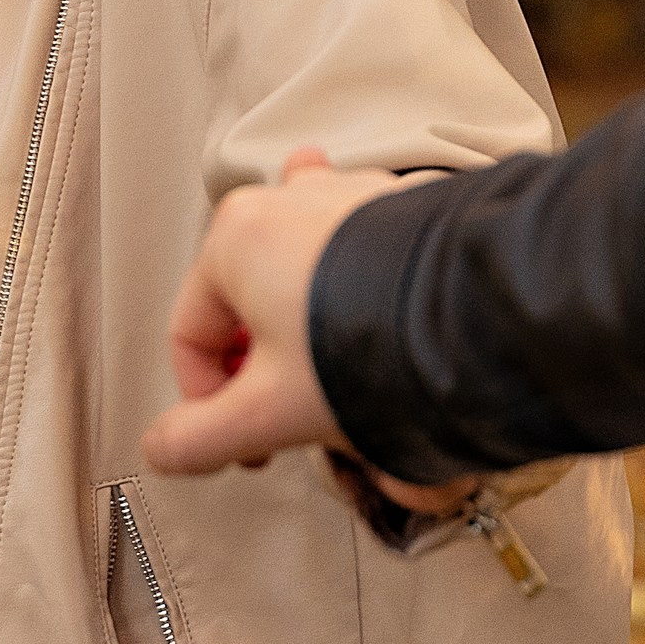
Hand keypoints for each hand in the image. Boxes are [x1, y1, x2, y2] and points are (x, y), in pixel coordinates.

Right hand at [145, 150, 463, 496]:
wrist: (477, 312)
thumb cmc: (369, 346)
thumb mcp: (268, 412)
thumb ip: (201, 437)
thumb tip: (167, 449)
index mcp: (236, 238)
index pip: (191, 334)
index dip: (209, 402)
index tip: (248, 445)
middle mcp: (293, 200)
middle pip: (255, 296)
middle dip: (277, 364)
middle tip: (298, 410)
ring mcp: (357, 194)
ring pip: (317, 264)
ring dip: (324, 320)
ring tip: (341, 362)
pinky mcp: (414, 207)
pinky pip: (379, 253)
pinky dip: (381, 295)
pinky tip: (401, 336)